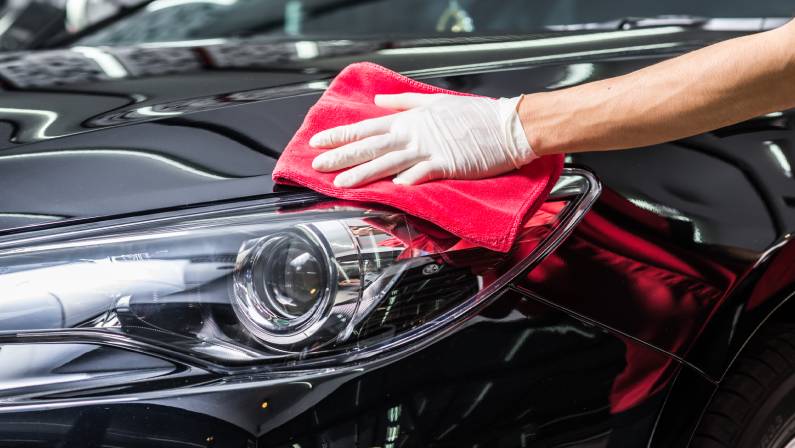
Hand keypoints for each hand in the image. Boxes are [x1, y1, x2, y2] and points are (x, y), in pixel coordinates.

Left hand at [310, 93, 535, 186]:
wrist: (508, 126)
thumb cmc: (475, 116)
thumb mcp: (435, 102)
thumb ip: (404, 103)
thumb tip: (378, 101)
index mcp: (410, 120)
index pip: (367, 128)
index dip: (341, 135)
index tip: (318, 141)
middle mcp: (414, 134)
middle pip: (370, 146)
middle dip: (341, 156)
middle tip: (317, 165)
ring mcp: (429, 149)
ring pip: (388, 162)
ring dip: (363, 173)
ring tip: (341, 182)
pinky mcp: (446, 164)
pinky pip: (423, 173)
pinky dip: (407, 180)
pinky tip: (392, 190)